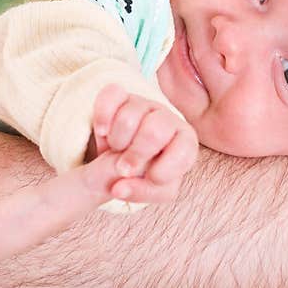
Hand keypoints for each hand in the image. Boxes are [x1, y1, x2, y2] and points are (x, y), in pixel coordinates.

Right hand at [92, 84, 197, 202]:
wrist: (115, 159)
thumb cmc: (140, 174)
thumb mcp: (148, 190)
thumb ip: (140, 192)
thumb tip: (118, 188)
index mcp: (184, 143)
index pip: (185, 151)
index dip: (165, 168)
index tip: (150, 178)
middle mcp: (167, 119)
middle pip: (154, 132)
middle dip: (135, 156)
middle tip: (123, 168)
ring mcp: (143, 104)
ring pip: (129, 117)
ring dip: (116, 141)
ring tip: (115, 150)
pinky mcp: (120, 95)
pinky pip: (111, 95)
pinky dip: (103, 116)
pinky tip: (102, 132)